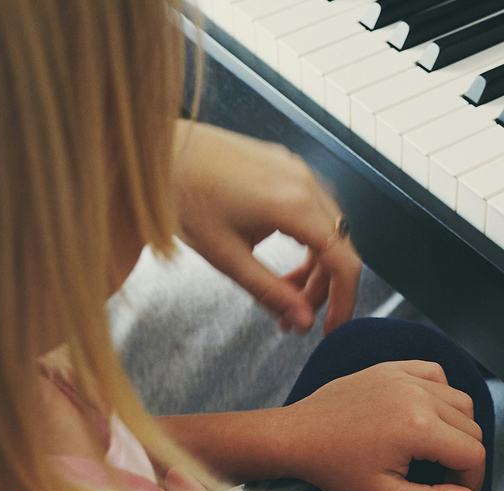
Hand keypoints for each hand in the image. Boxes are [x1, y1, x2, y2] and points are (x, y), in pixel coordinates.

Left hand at [172, 122, 361, 334]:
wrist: (159, 150)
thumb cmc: (183, 195)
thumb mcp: (226, 256)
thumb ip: (270, 292)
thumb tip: (301, 321)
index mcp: (295, 204)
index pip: (344, 262)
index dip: (344, 300)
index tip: (332, 327)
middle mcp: (305, 181)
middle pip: (339, 246)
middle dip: (323, 287)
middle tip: (294, 314)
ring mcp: (296, 169)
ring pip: (328, 227)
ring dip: (314, 263)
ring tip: (283, 288)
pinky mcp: (284, 164)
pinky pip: (312, 208)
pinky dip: (305, 238)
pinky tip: (277, 252)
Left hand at [279, 360, 485, 490]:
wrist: (298, 436)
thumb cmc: (336, 468)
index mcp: (419, 428)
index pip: (473, 454)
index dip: (472, 480)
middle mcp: (418, 396)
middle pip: (472, 428)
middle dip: (466, 458)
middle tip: (444, 479)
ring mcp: (405, 377)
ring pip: (460, 401)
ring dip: (458, 428)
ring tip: (436, 450)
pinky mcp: (392, 368)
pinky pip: (435, 374)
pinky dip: (442, 393)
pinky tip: (427, 415)